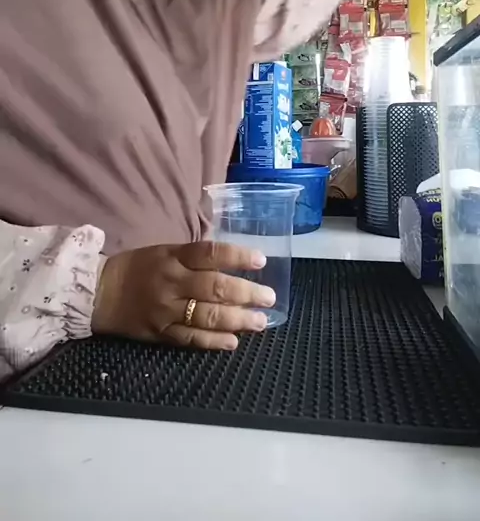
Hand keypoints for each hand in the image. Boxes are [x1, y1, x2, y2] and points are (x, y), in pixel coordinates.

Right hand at [92, 241, 274, 350]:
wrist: (100, 292)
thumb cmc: (139, 267)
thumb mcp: (165, 251)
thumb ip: (195, 256)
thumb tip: (232, 257)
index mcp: (173, 257)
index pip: (209, 253)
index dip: (237, 256)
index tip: (261, 260)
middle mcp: (171, 282)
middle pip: (214, 287)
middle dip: (246, 293)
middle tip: (269, 297)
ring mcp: (166, 310)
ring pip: (206, 316)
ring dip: (237, 320)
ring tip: (260, 322)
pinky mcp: (160, 332)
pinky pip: (190, 339)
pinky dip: (213, 342)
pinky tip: (233, 342)